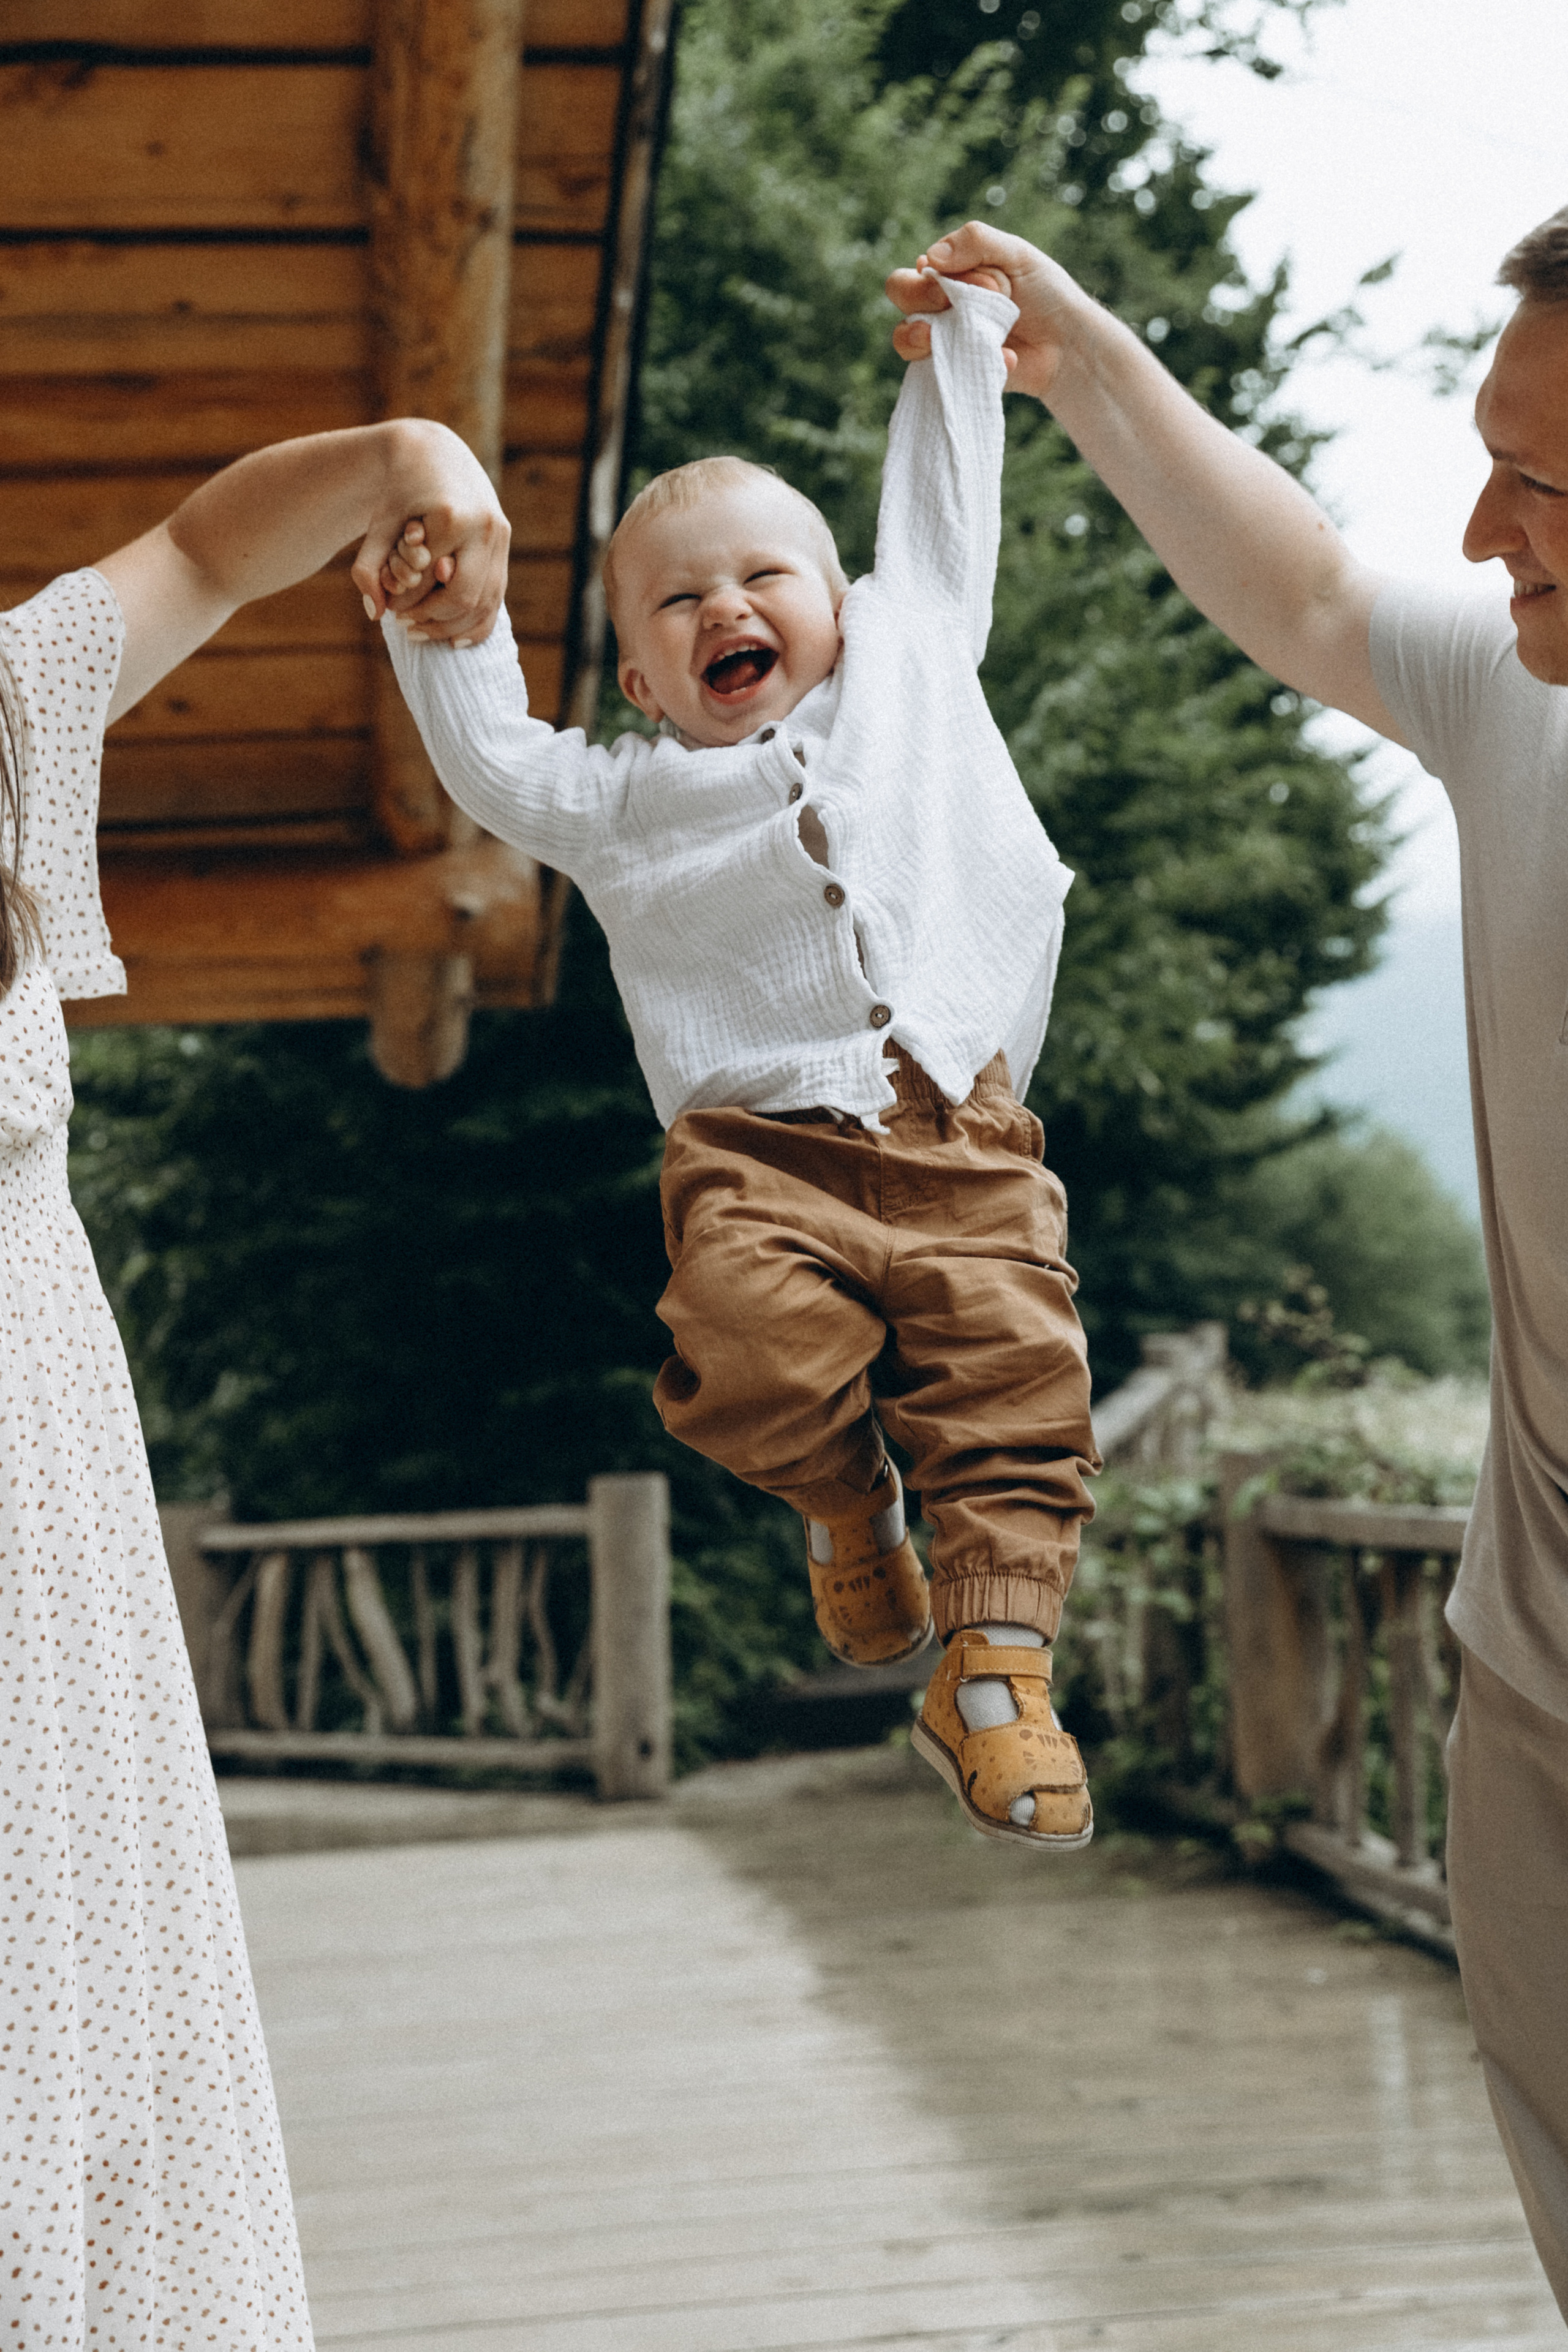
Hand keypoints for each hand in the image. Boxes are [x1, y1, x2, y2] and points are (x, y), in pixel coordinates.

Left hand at [351, 428, 510, 644]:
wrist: (433, 455)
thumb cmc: (401, 492)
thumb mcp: (379, 526)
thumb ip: (369, 568)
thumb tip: (374, 614)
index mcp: (452, 517)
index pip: (429, 582)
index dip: (408, 604)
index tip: (391, 613)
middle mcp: (483, 527)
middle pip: (464, 597)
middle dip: (434, 619)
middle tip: (407, 627)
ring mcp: (500, 536)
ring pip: (485, 602)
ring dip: (454, 626)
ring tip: (424, 633)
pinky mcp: (505, 545)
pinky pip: (497, 598)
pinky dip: (478, 623)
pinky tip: (455, 639)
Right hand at [887, 222, 1089, 401]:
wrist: (1069, 343)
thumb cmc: (1045, 293)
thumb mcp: (1016, 254)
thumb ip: (977, 242)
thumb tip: (928, 258)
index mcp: (951, 273)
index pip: (915, 272)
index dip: (931, 278)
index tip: (974, 284)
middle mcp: (941, 307)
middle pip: (900, 296)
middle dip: (918, 298)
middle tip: (950, 304)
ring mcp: (947, 342)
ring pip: (906, 340)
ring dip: (917, 337)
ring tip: (936, 338)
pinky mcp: (959, 373)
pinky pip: (943, 373)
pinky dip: (975, 362)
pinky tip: (1008, 357)